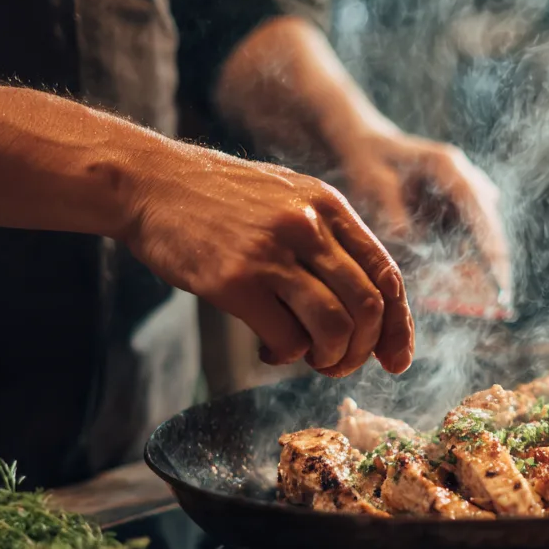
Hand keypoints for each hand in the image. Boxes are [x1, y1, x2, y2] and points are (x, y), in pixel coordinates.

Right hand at [124, 145, 413, 376]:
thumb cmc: (219, 201)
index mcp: (328, 205)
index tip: (396, 359)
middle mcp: (307, 226)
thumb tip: (370, 305)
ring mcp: (272, 253)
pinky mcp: (235, 282)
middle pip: (369, 307)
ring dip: (330, 359)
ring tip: (308, 359)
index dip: (399, 326)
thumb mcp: (288, 197)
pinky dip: (286, 357)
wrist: (149, 184)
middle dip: (363, 351)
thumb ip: (329, 239)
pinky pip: (287, 339)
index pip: (387, 275)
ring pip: (335, 327)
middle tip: (340, 365)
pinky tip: (269, 350)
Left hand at [213, 17, 511, 298]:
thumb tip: (409, 241)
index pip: (480, 215)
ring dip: (474, 275)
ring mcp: (464, 201)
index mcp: (450, 170)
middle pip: (486, 234)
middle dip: (488, 271)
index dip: (492, 253)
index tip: (499, 286)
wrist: (360, 145)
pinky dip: (458, 270)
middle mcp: (466, 184)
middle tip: (491, 307)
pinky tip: (453, 296)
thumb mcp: (373, 184)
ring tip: (478, 308)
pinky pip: (462, 248)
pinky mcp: (455, 216)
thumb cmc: (365, 162)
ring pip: (477, 245)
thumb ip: (392, 213)